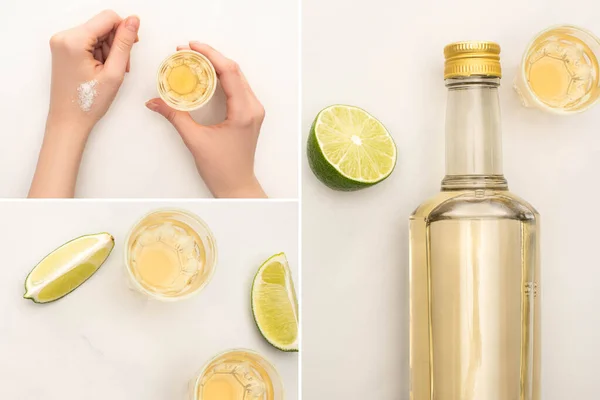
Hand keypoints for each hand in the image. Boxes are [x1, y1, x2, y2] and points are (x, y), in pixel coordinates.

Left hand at [47, 10, 139, 130]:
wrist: (69, 121)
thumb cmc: (88, 102)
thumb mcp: (114, 72)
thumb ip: (124, 43)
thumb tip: (133, 21)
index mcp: (73, 40)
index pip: (108, 18)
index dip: (125, 30)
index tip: (132, 47)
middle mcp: (63, 36)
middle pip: (102, 26)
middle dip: (116, 44)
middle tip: (121, 67)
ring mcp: (61, 43)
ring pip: (97, 34)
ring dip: (109, 50)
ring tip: (110, 72)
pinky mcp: (63, 49)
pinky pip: (88, 42)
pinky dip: (99, 54)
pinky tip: (101, 70)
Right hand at [145, 42, 266, 198]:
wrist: (237, 186)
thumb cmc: (222, 169)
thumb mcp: (195, 140)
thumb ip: (175, 116)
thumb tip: (154, 102)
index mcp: (244, 111)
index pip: (229, 72)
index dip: (210, 55)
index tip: (191, 46)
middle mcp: (253, 107)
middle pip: (234, 71)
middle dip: (210, 57)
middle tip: (187, 51)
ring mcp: (253, 110)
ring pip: (236, 77)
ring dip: (216, 66)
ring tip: (193, 59)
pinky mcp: (249, 114)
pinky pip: (237, 88)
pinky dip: (221, 78)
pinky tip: (205, 76)